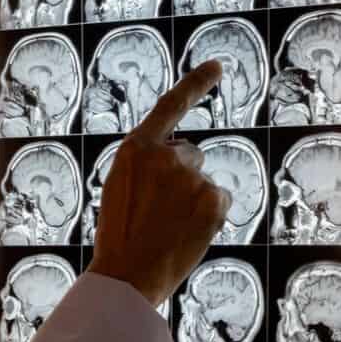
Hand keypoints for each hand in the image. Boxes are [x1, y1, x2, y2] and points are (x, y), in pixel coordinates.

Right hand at [86, 61, 231, 306]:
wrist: (128, 276)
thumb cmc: (121, 235)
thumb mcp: (122, 185)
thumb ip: (149, 163)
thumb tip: (183, 156)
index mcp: (136, 148)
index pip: (171, 105)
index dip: (196, 83)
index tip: (218, 66)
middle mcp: (166, 155)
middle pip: (190, 154)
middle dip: (182, 177)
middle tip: (160, 213)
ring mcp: (192, 177)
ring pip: (203, 181)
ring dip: (193, 199)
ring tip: (169, 227)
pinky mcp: (214, 199)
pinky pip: (219, 201)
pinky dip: (209, 216)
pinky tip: (188, 234)